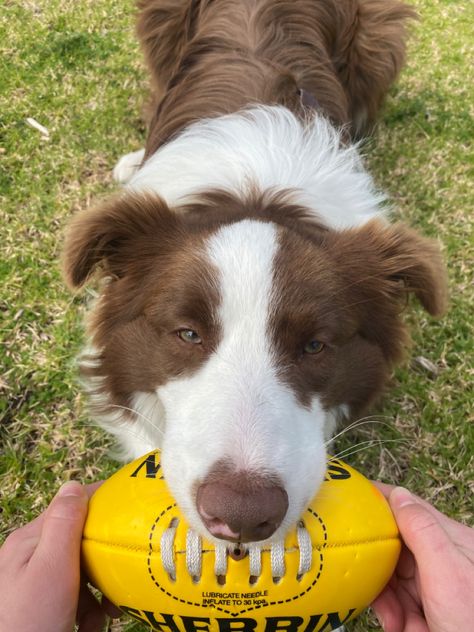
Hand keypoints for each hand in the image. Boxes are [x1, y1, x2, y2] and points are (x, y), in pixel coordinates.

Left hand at [0, 481, 119, 630]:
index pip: (72, 505)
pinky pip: (74, 597)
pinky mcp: (43, 607)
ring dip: (100, 588)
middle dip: (105, 556)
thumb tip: (74, 485)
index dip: (104, 504)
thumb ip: (64, 524)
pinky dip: (89, 609)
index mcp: (30, 540)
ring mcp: (36, 583)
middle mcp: (31, 557)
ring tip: (110, 610)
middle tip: (125, 574)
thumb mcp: (52, 569)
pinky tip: (93, 624)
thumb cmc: (29, 623)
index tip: (134, 509)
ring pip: (80, 570)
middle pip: (80, 540)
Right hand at [371, 483, 473, 631]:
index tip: (350, 496)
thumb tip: (398, 494)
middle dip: (377, 563)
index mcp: (451, 539)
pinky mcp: (426, 608)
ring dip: (385, 597)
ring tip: (393, 618)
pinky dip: (392, 615)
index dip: (380, 500)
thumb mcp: (447, 572)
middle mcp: (442, 558)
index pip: (410, 508)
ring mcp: (433, 584)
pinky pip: (396, 601)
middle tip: (364, 575)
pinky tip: (400, 626)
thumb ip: (422, 530)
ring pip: (391, 575)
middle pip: (394, 545)